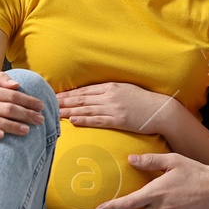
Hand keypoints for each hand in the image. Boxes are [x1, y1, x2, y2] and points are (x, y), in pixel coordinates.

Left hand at [56, 82, 173, 133]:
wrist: (161, 110)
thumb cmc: (144, 100)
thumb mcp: (126, 90)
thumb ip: (110, 91)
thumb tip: (94, 94)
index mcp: (110, 87)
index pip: (84, 90)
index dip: (68, 94)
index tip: (54, 96)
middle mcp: (109, 96)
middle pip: (81, 99)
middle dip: (63, 102)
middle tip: (47, 104)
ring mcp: (113, 108)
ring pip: (86, 109)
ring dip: (69, 112)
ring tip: (55, 114)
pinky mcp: (118, 120)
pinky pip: (98, 120)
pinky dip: (84, 120)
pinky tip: (73, 121)